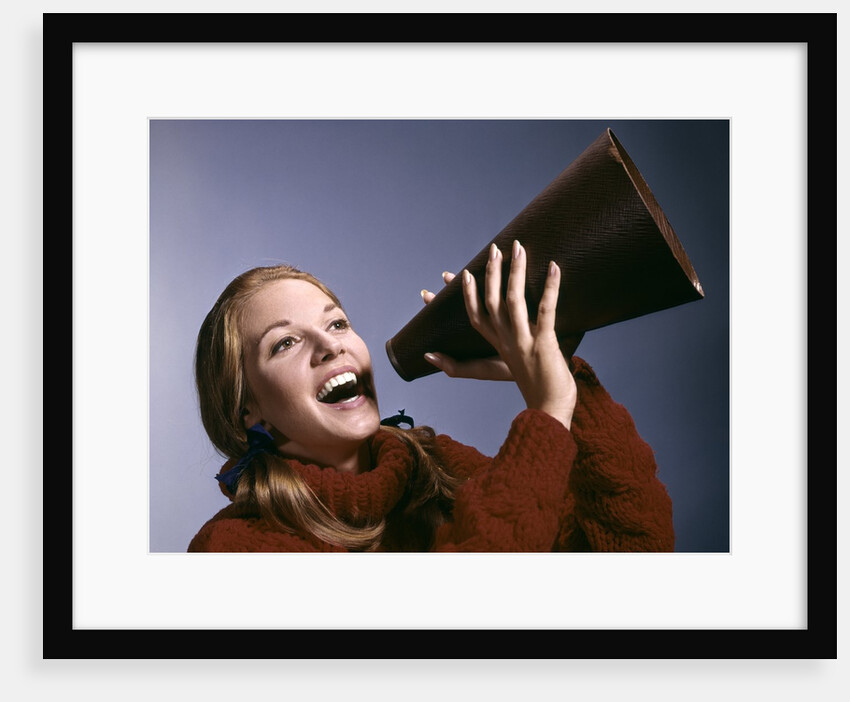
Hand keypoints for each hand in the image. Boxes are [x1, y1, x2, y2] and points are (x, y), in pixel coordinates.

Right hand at [428, 241, 576, 428]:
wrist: (551, 410)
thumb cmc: (530, 387)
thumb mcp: (494, 372)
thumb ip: (461, 366)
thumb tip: (429, 357)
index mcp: (497, 345)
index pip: (474, 315)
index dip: (464, 295)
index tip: (454, 274)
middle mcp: (506, 341)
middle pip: (491, 302)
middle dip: (491, 273)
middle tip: (494, 249)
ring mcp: (524, 341)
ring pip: (513, 301)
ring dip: (515, 272)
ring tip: (518, 248)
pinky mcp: (545, 343)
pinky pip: (546, 310)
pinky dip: (550, 287)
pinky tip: (554, 267)